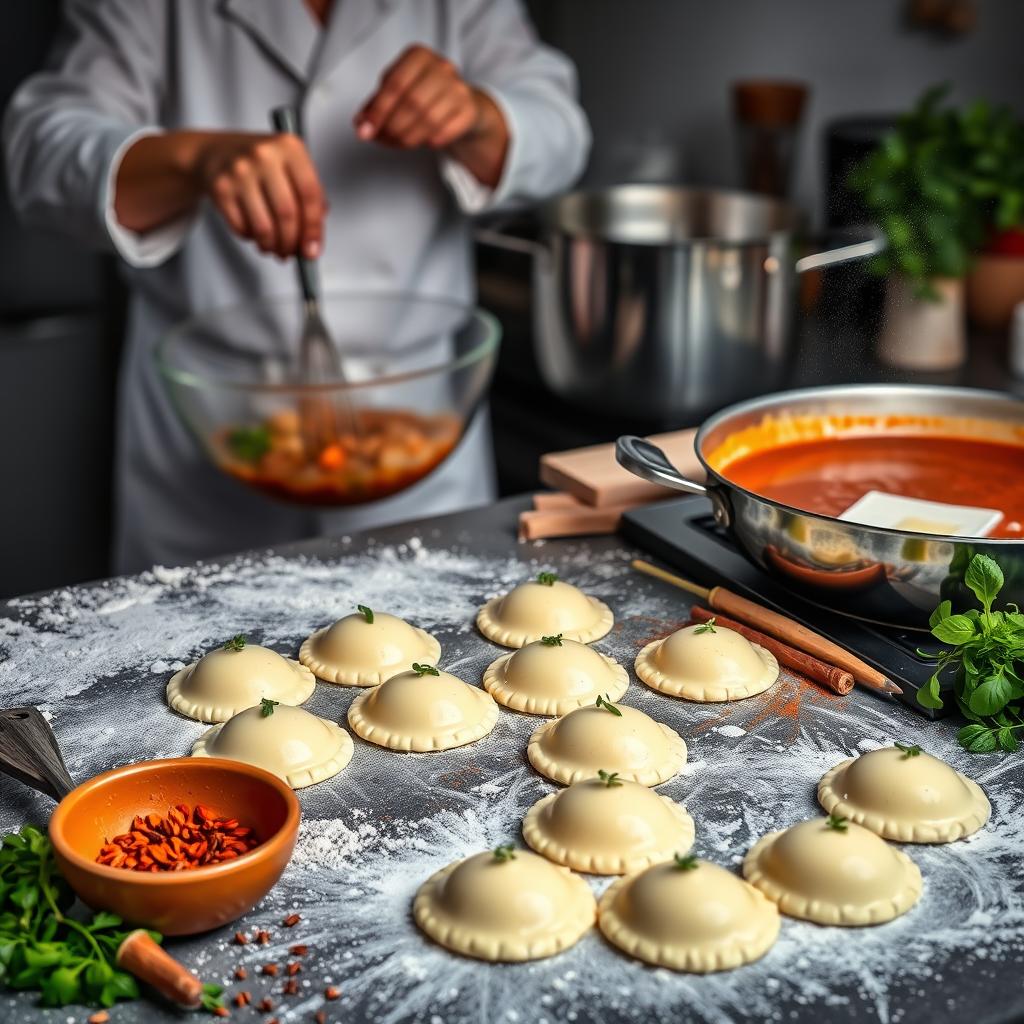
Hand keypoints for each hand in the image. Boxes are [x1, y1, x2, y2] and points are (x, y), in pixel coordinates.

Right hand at [195, 132, 325, 258]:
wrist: (217, 152)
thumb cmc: (262, 164)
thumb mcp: (292, 169)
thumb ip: (311, 199)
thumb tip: (313, 241)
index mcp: (289, 147)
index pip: (310, 194)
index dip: (314, 228)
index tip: (313, 249)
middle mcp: (264, 155)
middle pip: (287, 214)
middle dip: (292, 243)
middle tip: (292, 252)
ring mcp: (240, 171)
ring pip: (264, 227)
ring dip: (272, 246)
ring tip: (275, 247)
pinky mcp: (221, 188)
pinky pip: (242, 228)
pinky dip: (252, 238)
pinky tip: (256, 233)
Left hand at [354, 45, 507, 186]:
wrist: (461, 105)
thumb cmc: (422, 96)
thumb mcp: (396, 93)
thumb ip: (375, 107)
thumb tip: (361, 126)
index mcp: (418, 56)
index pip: (395, 83)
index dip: (378, 110)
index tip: (365, 131)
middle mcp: (441, 67)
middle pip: (412, 102)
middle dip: (392, 127)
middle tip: (383, 140)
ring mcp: (458, 89)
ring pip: (429, 120)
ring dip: (408, 137)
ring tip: (398, 143)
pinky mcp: (469, 111)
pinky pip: (445, 132)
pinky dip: (430, 141)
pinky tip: (423, 141)